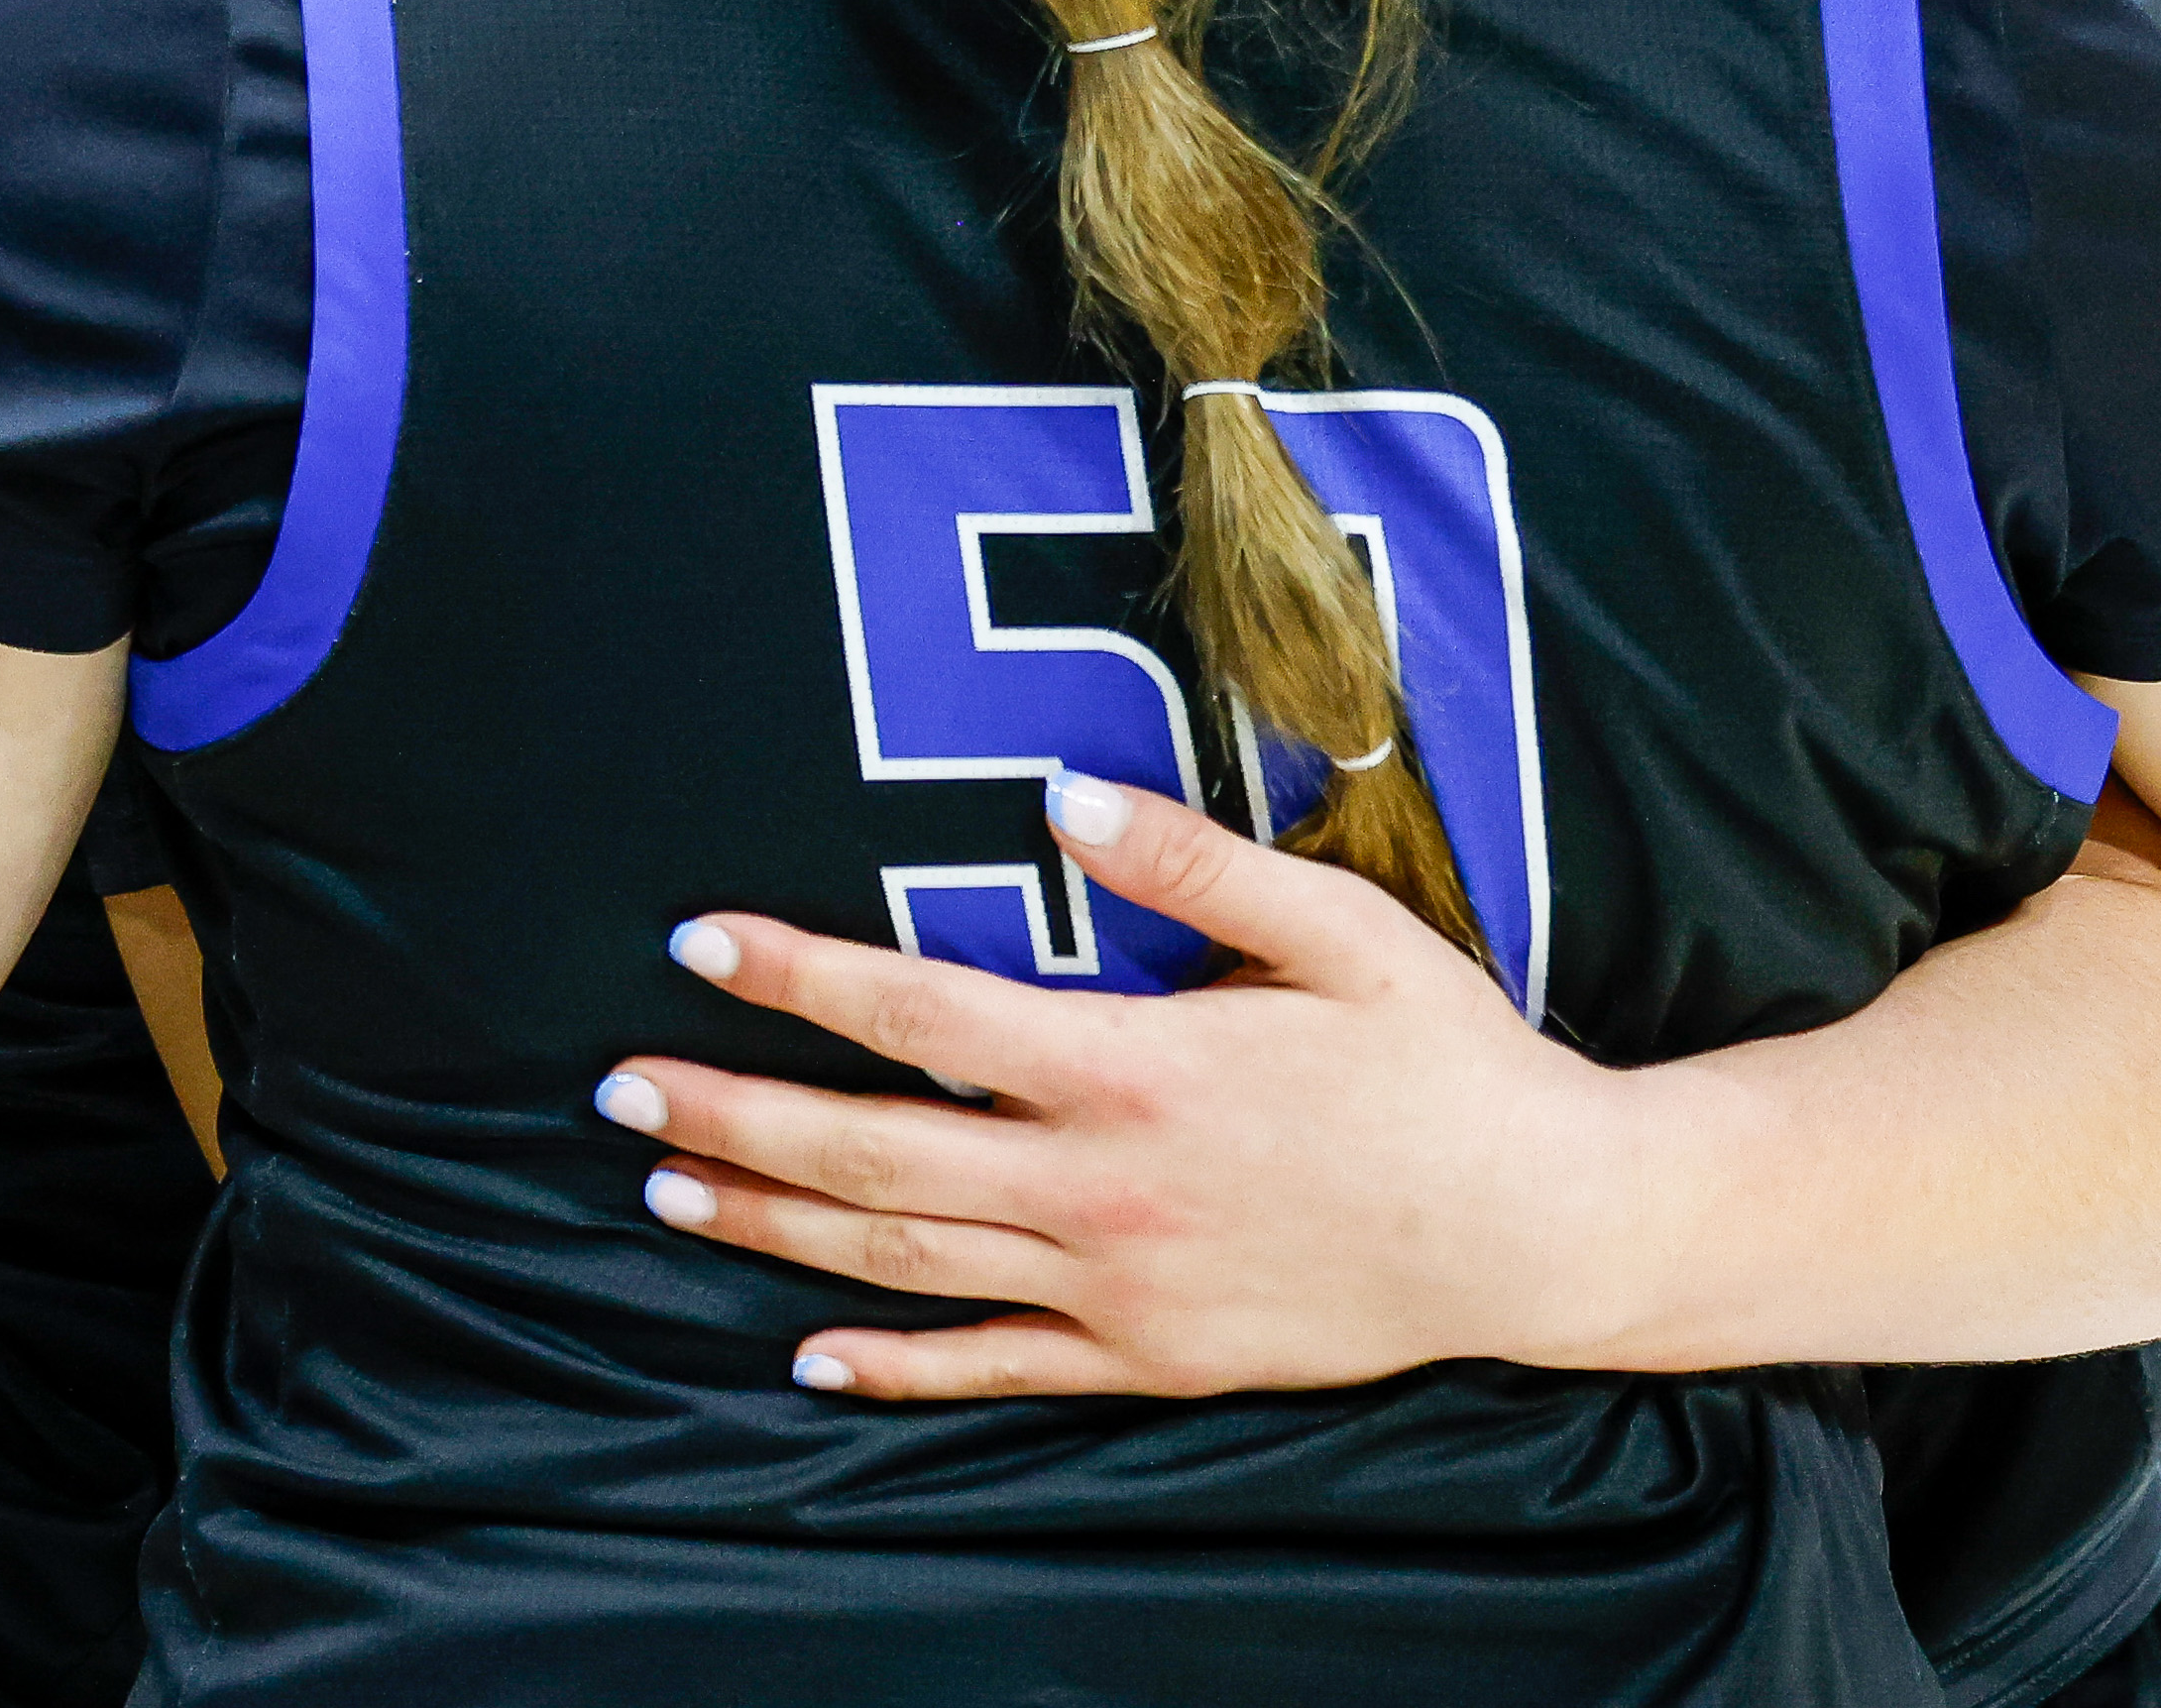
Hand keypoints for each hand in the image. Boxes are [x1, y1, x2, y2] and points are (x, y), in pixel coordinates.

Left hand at [608, 773, 1652, 1398]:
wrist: (1543, 1230)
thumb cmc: (1445, 1061)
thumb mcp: (1336, 928)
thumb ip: (1187, 861)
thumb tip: (1060, 792)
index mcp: (1133, 1069)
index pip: (920, 1015)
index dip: (795, 976)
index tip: (696, 942)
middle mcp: (1102, 1189)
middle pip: (870, 1150)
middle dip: (730, 1115)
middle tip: (616, 1089)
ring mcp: (1119, 1288)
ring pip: (904, 1259)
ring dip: (775, 1223)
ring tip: (667, 1188)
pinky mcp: (1150, 1359)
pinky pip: (995, 1369)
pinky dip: (892, 1365)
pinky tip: (807, 1355)